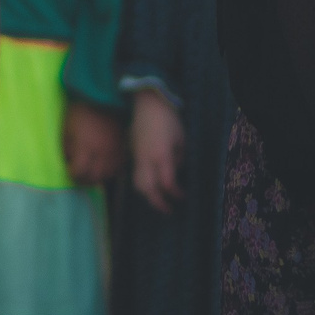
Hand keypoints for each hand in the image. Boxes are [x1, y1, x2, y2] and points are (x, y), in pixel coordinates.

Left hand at [63, 98, 128, 187]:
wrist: (102, 98)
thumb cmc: (80, 113)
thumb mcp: (67, 130)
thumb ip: (67, 150)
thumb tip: (69, 163)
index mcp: (85, 147)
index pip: (79, 172)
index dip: (72, 173)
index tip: (70, 169)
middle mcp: (101, 152)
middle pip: (94, 178)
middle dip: (84, 179)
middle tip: (79, 175)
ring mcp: (114, 151)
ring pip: (107, 175)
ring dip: (97, 177)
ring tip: (91, 172)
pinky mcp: (123, 148)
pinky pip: (118, 167)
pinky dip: (110, 170)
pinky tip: (104, 166)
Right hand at [128, 90, 186, 213]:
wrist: (147, 104)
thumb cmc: (168, 120)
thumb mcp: (181, 139)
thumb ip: (179, 158)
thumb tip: (176, 171)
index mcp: (160, 156)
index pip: (167, 183)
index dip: (175, 193)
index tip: (183, 197)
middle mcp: (145, 160)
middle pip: (147, 189)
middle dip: (158, 202)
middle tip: (169, 210)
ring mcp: (136, 157)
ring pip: (137, 184)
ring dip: (148, 196)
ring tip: (158, 201)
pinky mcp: (131, 154)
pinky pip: (135, 175)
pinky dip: (143, 185)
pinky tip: (151, 187)